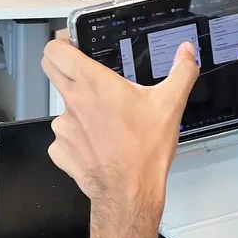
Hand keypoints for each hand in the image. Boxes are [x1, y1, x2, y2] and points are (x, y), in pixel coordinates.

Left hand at [42, 40, 198, 216]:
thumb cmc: (145, 150)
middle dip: (62, 65)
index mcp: (93, 82)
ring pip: (60, 106)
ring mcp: (62, 127)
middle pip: (50, 69)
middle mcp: (72, 100)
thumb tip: (187, 52)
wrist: (129, 194)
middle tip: (84, 72)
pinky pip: (62, 136)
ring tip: (103, 120)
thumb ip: (181, 72)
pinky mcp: (60, 150)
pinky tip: (96, 144)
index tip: (72, 44)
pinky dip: (76, 137)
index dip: (60, 43)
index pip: (55, 50)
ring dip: (76, 108)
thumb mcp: (170, 105)